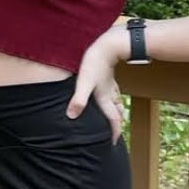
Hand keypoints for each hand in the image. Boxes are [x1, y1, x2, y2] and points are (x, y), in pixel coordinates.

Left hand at [66, 29, 126, 144]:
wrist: (108, 45)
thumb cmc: (95, 63)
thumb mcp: (84, 83)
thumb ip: (78, 100)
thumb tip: (71, 116)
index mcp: (105, 98)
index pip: (113, 119)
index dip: (114, 132)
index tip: (113, 143)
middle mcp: (110, 94)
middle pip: (117, 113)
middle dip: (117, 124)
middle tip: (115, 133)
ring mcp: (111, 85)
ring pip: (117, 103)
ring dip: (117, 112)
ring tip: (115, 118)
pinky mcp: (109, 77)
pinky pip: (114, 92)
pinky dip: (114, 99)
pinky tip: (110, 95)